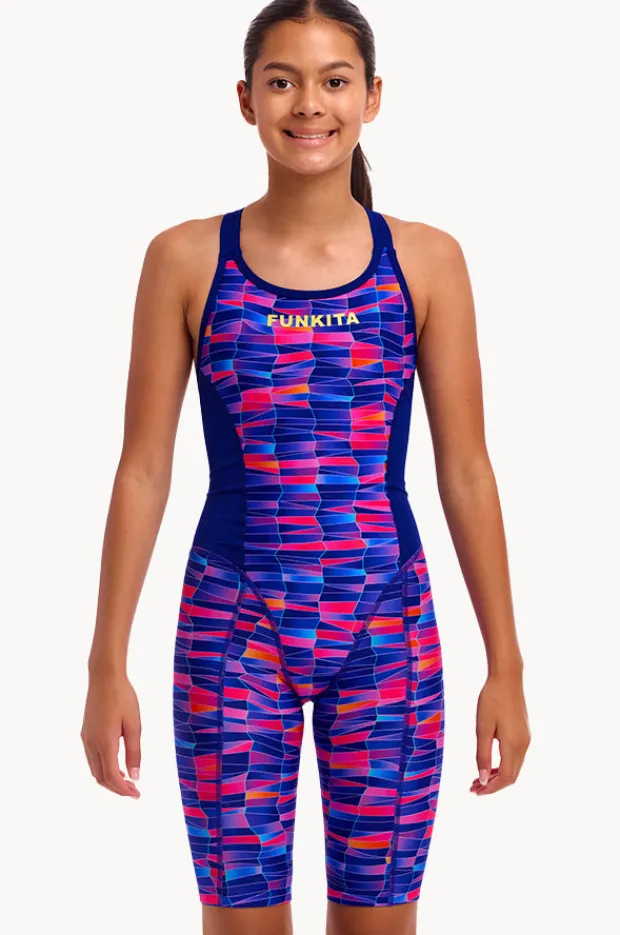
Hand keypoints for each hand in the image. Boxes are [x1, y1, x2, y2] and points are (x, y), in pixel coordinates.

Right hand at [81, 670, 141, 797]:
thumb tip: (135, 776)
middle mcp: (91, 744)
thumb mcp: (134, 725)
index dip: (124, 790)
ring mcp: (86, 738)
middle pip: (100, 777)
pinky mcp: (85, 733)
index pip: (112, 777)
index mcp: (104, 743)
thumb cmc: (123, 698)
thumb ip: (134, 752)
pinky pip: (92, 758)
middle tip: (134, 791)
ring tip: (127, 781)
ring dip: (109, 779)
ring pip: (95, 769)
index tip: (137, 794)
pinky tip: (116, 765)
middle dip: (117, 788)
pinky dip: (103, 768)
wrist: (104, 677)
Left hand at [470, 670, 530, 794]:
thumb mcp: (482, 728)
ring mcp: (526, 739)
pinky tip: (490, 764)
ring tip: (478, 779)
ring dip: (497, 776)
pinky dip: (503, 765)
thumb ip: (482, 754)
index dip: (491, 788)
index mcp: (513, 745)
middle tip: (473, 789)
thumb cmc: (491, 699)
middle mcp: (523, 745)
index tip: (475, 791)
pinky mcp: (524, 733)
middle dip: (493, 785)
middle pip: (511, 776)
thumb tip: (481, 779)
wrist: (507, 678)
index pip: (505, 777)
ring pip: (514, 767)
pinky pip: (515, 757)